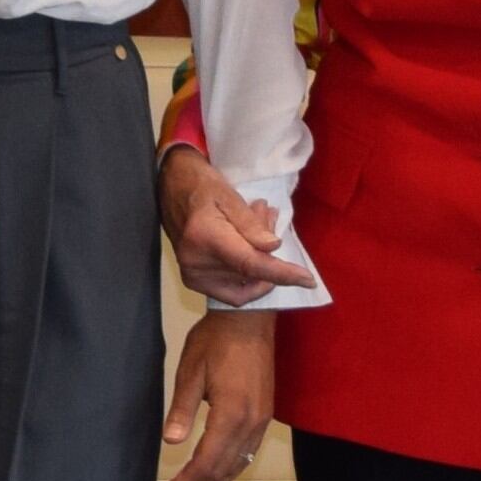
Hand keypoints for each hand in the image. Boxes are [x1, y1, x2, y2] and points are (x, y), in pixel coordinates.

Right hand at [158, 146, 289, 303]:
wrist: (172, 188)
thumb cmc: (202, 186)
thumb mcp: (230, 195)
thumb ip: (251, 224)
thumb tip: (273, 248)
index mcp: (206, 237)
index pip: (250, 264)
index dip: (282, 273)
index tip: (308, 279)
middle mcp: (197, 262)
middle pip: (250, 272)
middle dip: (270, 254)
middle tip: (269, 217)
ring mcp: (193, 275)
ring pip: (244, 283)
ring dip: (261, 264)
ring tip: (258, 229)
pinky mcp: (193, 281)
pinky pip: (231, 293)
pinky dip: (249, 281)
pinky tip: (253, 258)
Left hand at [159, 309, 275, 480]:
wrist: (249, 318)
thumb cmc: (215, 341)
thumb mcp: (190, 372)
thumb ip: (181, 410)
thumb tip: (170, 442)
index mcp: (230, 415)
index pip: (204, 464)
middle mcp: (250, 423)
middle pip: (222, 468)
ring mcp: (262, 419)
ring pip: (239, 461)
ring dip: (217, 478)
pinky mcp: (266, 412)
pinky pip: (250, 448)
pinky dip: (235, 464)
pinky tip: (226, 470)